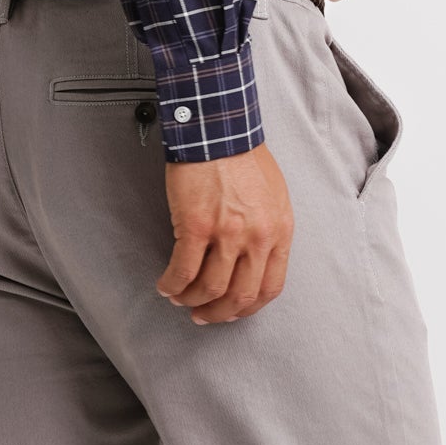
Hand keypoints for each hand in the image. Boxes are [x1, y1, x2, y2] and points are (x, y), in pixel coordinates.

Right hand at [157, 143, 293, 323]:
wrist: (219, 129)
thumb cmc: (244, 157)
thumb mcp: (274, 197)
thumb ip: (268, 230)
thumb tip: (252, 260)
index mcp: (279, 232)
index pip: (270, 288)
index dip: (248, 308)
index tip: (231, 311)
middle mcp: (258, 238)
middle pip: (240, 296)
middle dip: (219, 313)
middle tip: (203, 315)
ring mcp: (228, 234)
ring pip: (210, 288)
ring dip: (192, 300)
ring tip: (180, 298)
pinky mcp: (196, 226)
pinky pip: (183, 270)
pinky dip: (173, 284)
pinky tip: (166, 285)